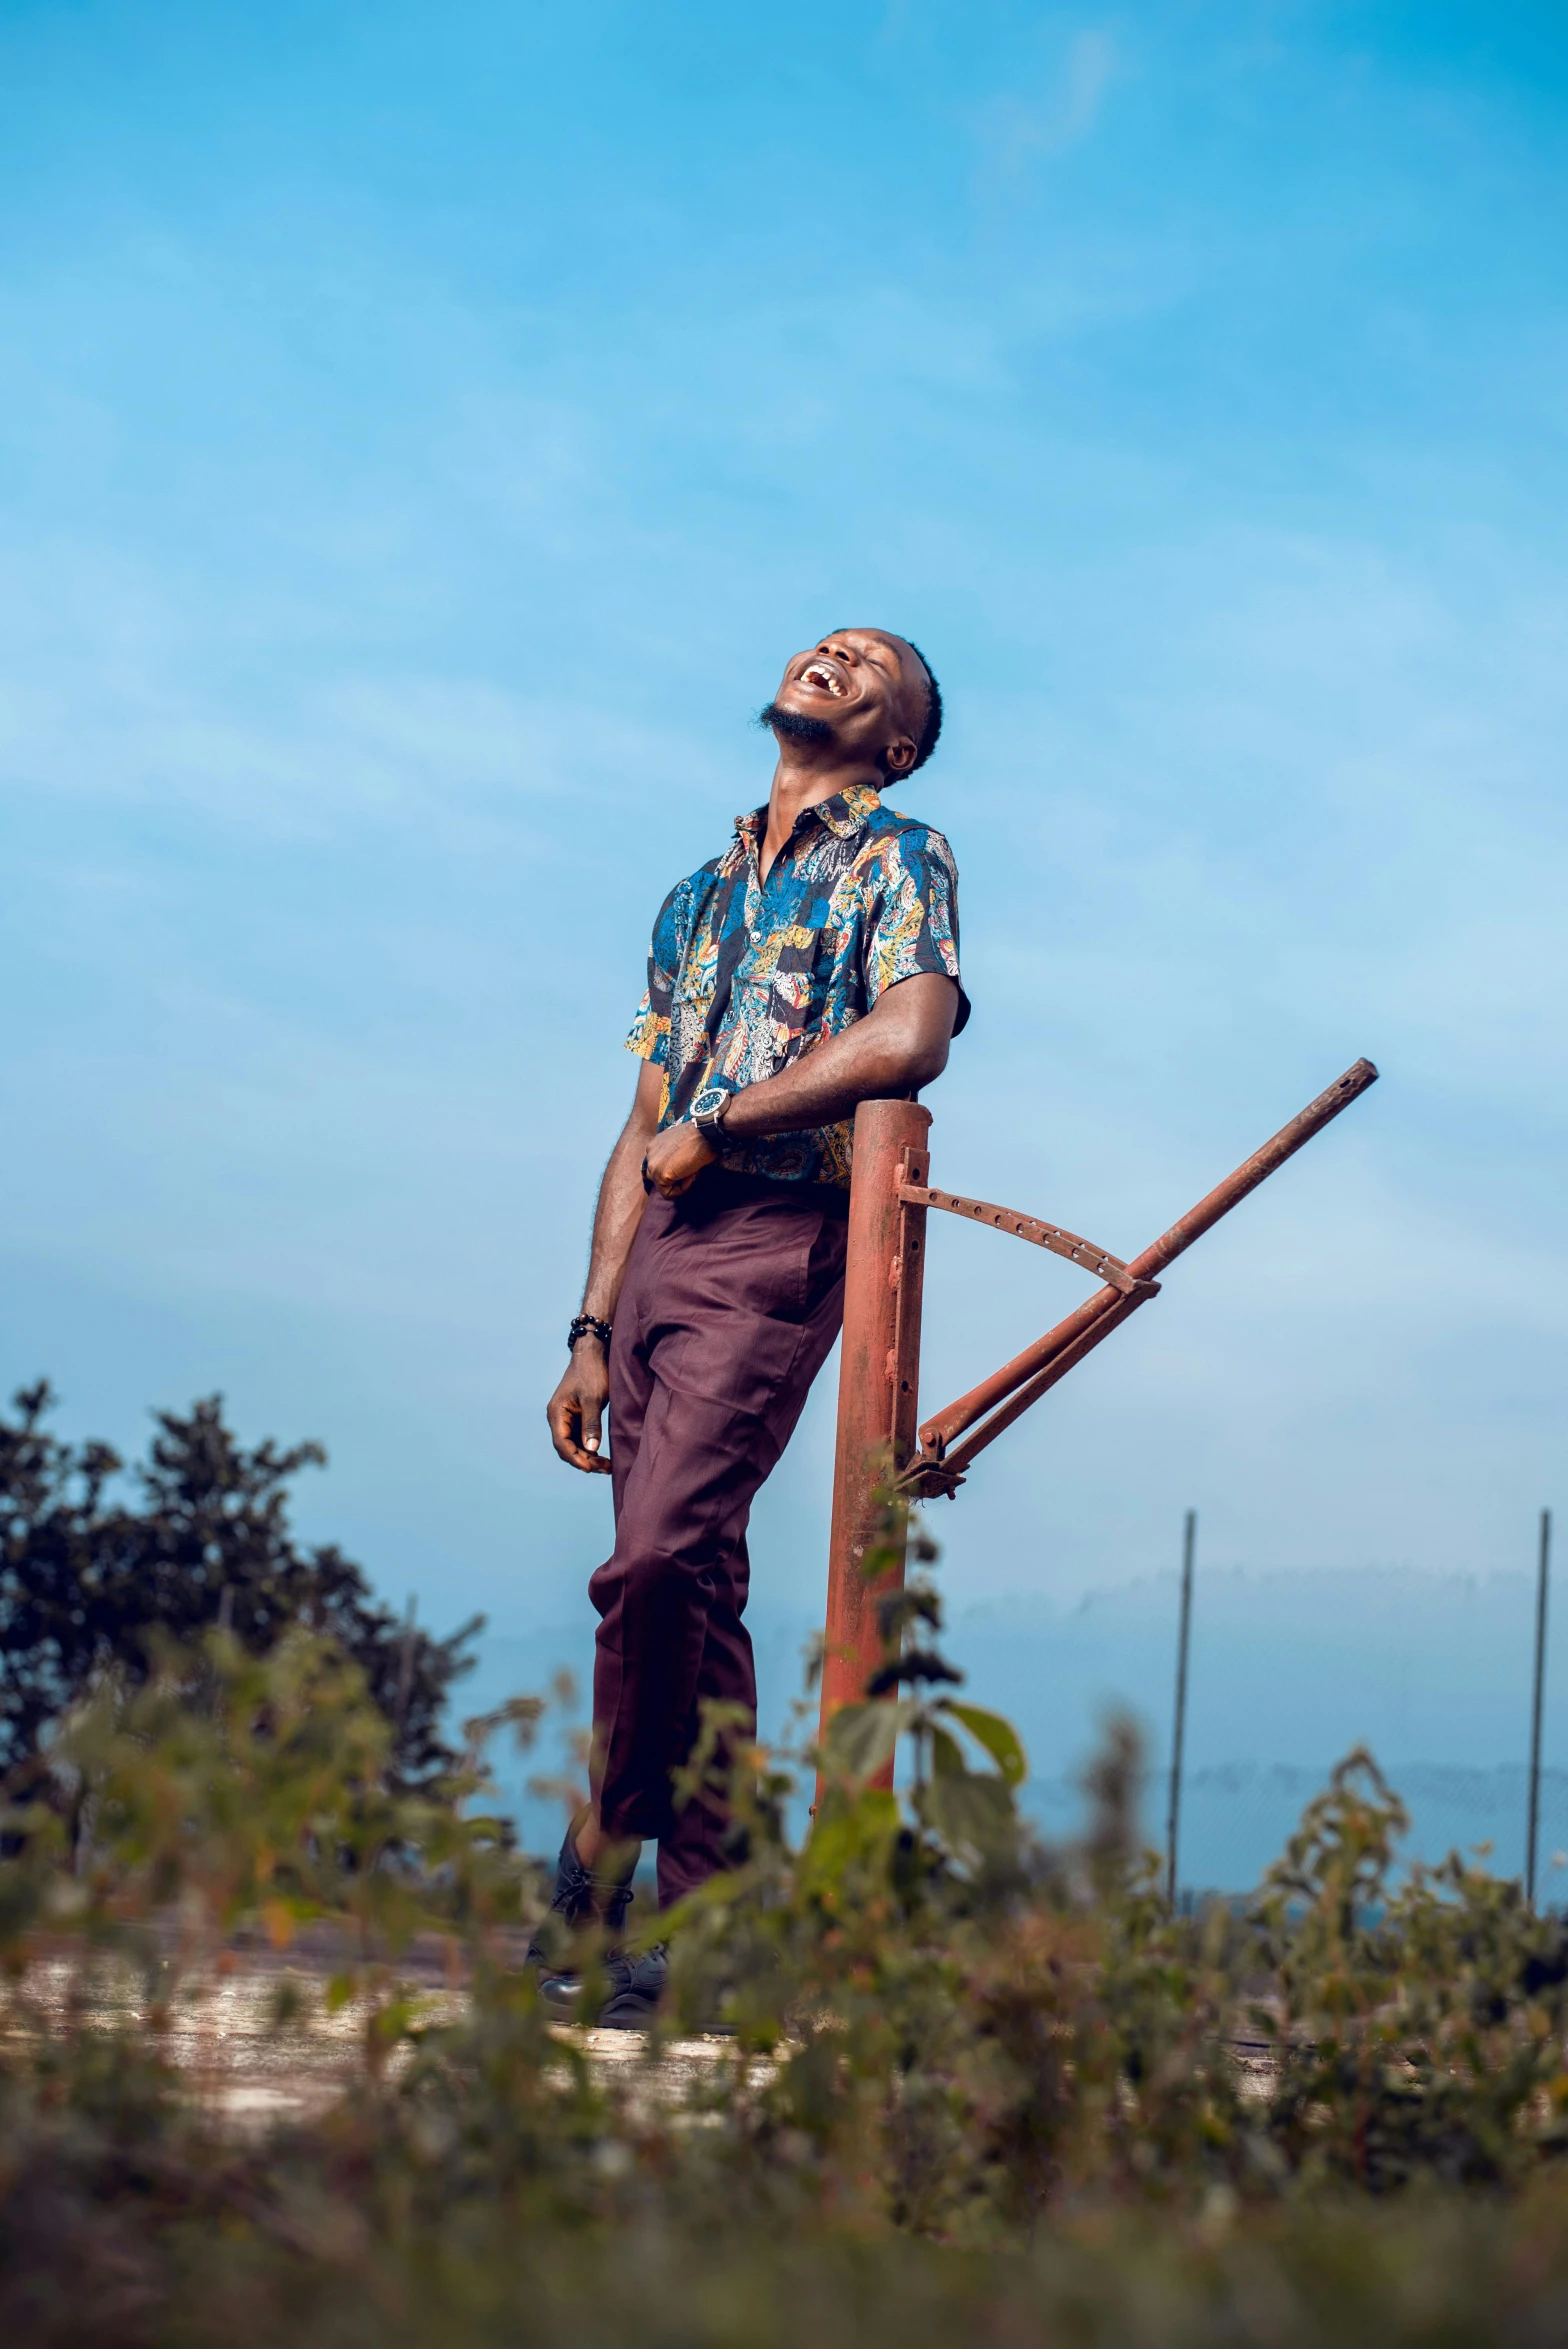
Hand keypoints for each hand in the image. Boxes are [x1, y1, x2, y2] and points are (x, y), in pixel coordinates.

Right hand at [547, 1340, 612, 1473]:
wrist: (595, 1352)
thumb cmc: (593, 1372)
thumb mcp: (593, 1398)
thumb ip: (591, 1423)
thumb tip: (591, 1449)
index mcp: (556, 1413)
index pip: (562, 1443)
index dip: (576, 1458)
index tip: (590, 1468)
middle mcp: (559, 1418)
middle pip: (567, 1447)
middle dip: (584, 1460)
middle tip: (605, 1468)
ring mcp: (568, 1418)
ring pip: (575, 1444)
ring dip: (588, 1456)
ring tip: (607, 1466)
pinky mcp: (578, 1416)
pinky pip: (581, 1437)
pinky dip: (591, 1447)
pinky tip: (603, 1455)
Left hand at [642, 1120, 717, 1199]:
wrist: (705, 1135)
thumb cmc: (699, 1137)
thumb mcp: (680, 1143)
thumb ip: (673, 1155)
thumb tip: (678, 1168)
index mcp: (654, 1145)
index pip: (657, 1165)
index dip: (674, 1169)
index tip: (688, 1163)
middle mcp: (649, 1154)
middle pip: (656, 1177)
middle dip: (673, 1178)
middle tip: (690, 1170)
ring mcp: (653, 1165)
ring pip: (662, 1186)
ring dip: (678, 1183)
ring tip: (692, 1172)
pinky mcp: (660, 1175)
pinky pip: (668, 1193)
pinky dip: (682, 1189)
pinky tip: (691, 1175)